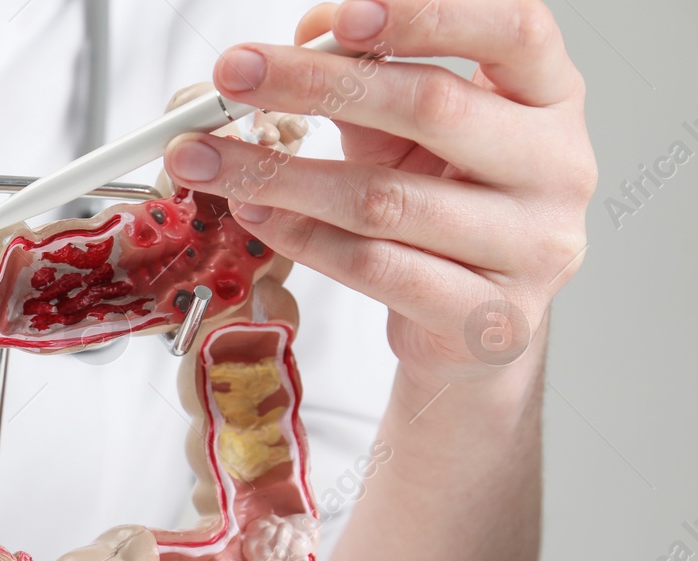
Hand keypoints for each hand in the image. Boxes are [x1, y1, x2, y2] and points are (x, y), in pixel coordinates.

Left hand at [161, 0, 594, 390]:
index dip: (427, 13)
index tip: (340, 17)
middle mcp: (558, 165)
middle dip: (315, 84)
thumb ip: (370, 78)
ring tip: (208, 160)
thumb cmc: (443, 205)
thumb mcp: (410, 131)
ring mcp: (532, 246)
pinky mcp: (490, 317)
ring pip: (387, 199)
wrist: (471, 323)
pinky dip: (304, 238)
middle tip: (232, 76)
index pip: (512, 27)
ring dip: (281, 175)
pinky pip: (377, 269)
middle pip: (433, 107)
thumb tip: (308, 32)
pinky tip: (254, 214)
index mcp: (550, 97)